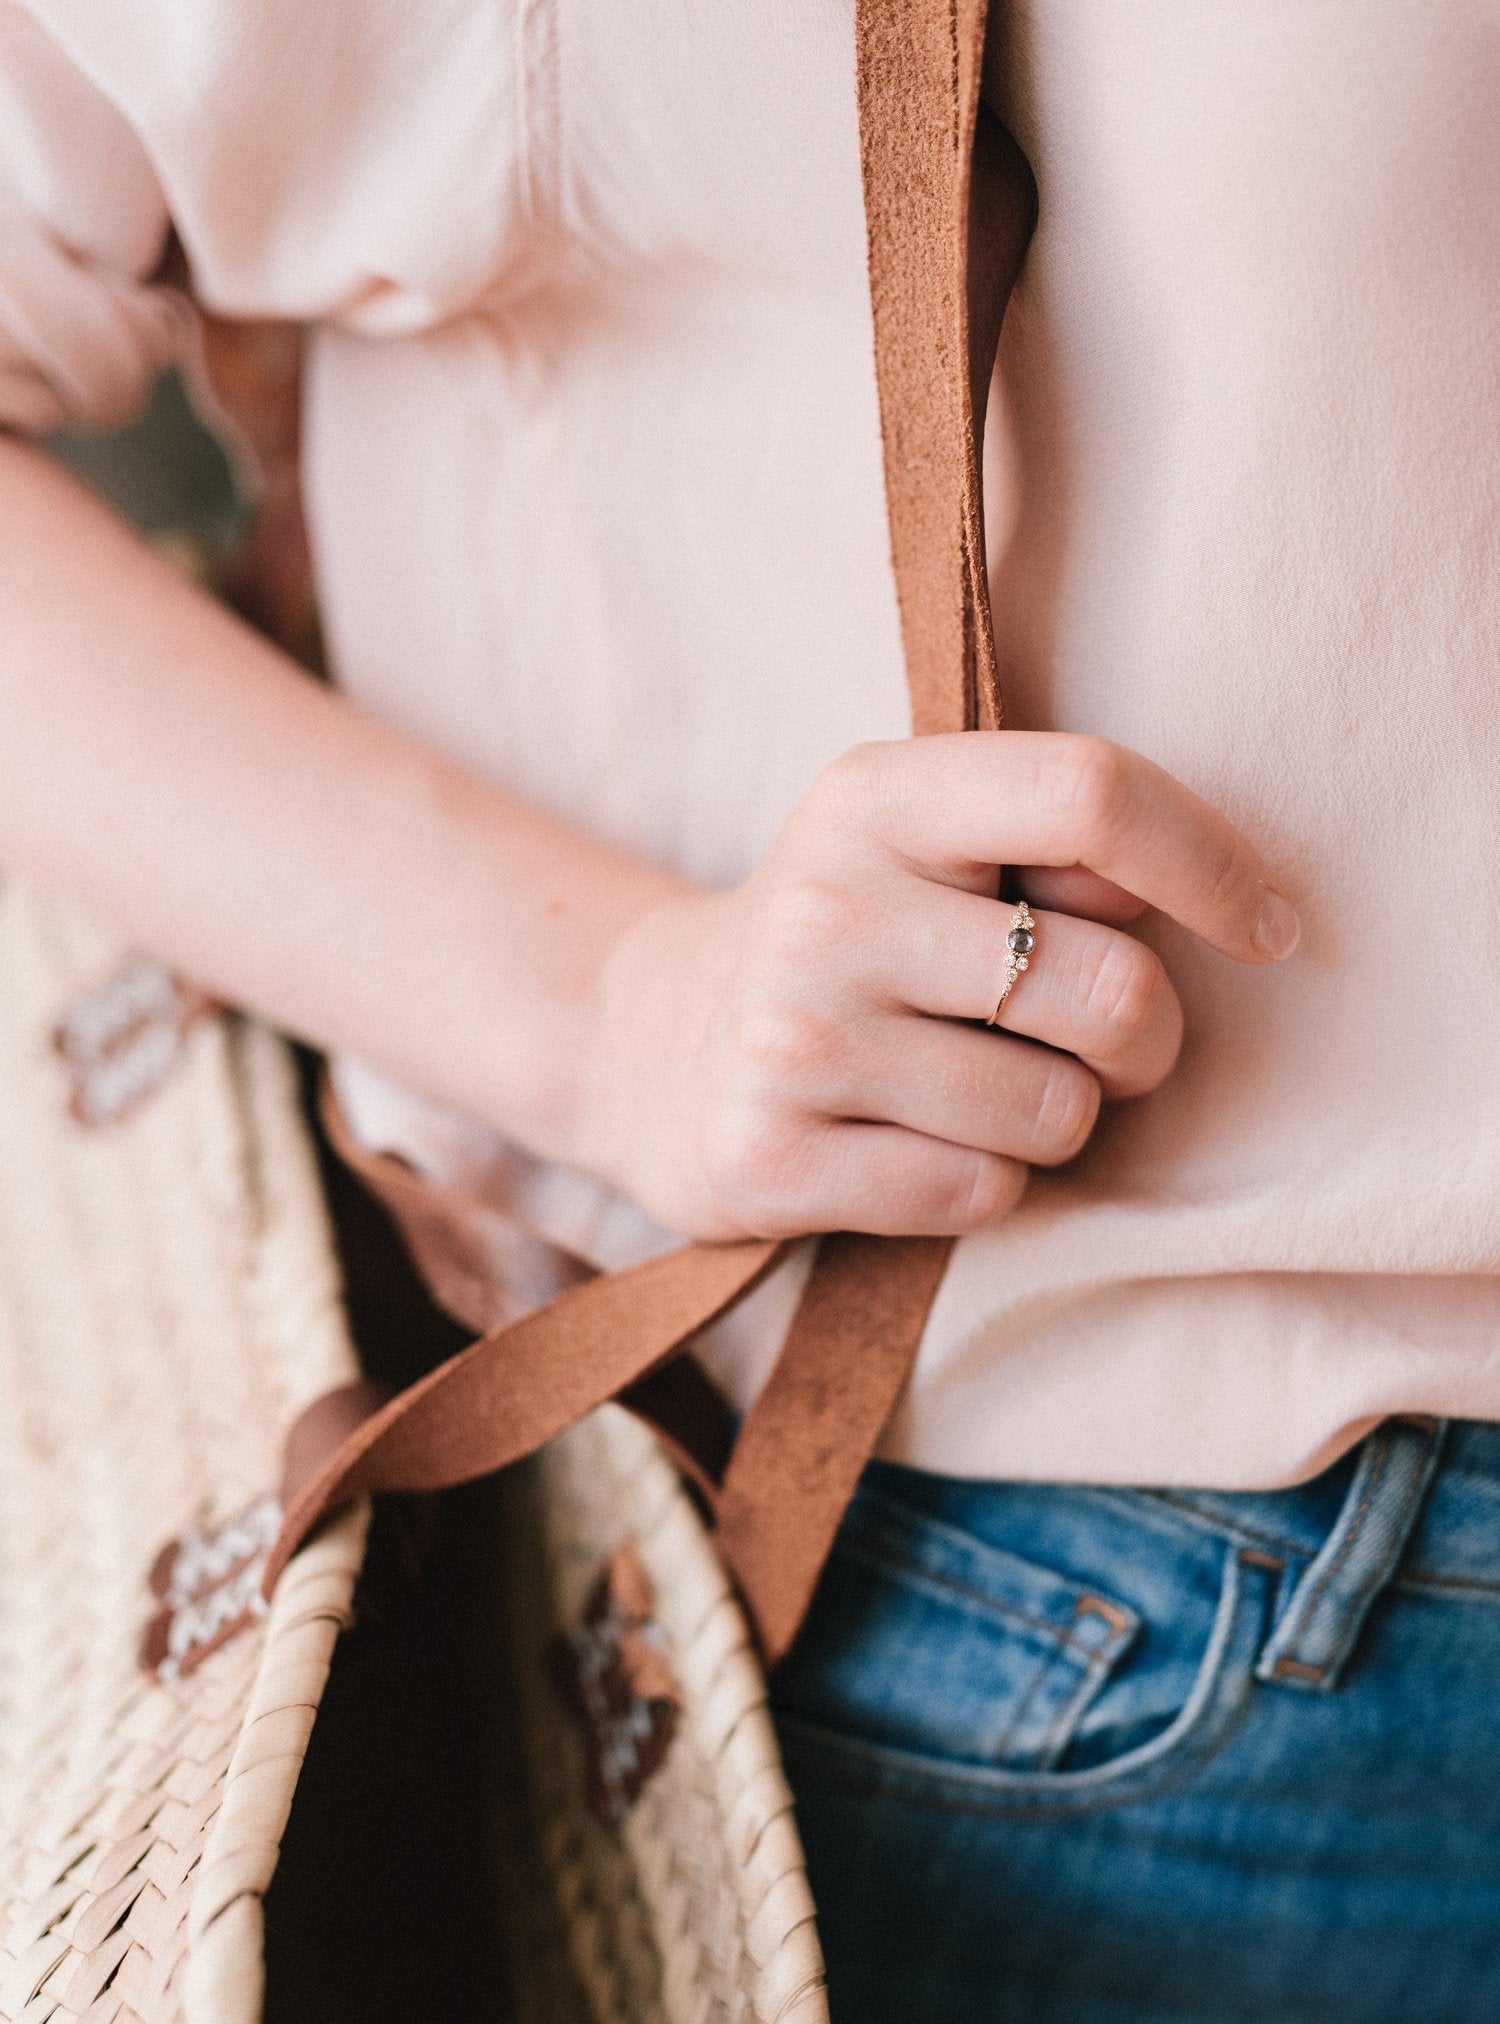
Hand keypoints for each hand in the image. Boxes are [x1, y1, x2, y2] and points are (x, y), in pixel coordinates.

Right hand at [581, 733, 1298, 1240]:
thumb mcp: (921, 845)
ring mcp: (792, 1038)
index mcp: (877, 795)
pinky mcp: (770, 1159)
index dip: (1210, 862)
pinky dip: (984, 1184)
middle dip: (1146, 1037)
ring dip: (1056, 1119)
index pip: (1088, 795)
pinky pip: (980, 1196)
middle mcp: (827, 907)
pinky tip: (915, 1143)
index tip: (1266, 928)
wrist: (649, 1044)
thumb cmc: (848, 938)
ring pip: (1056, 1113)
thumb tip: (1200, 896)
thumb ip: (1053, 847)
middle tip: (1097, 1040)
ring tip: (976, 1088)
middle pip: (1109, 988)